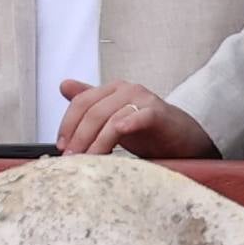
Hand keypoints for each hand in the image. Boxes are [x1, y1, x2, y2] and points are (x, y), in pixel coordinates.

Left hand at [57, 79, 216, 158]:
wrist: (182, 138)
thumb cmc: (147, 129)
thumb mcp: (113, 117)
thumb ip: (90, 104)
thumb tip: (64, 85)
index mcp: (112, 90)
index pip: (81, 102)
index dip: (67, 124)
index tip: (61, 146)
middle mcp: (126, 90)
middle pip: (92, 111)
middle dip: (78, 136)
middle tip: (71, 157)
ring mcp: (143, 100)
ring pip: (111, 118)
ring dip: (96, 141)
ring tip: (88, 159)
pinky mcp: (158, 113)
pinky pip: (138, 117)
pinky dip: (127, 124)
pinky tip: (119, 134)